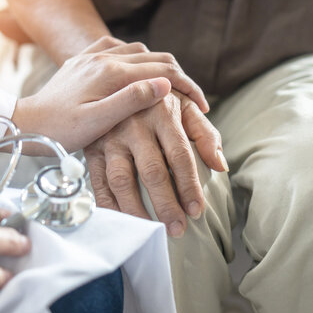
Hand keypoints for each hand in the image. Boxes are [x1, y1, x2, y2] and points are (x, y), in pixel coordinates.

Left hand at [12, 36, 209, 153]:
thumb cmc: (60, 130)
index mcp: (111, 73)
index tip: (201, 106)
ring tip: (170, 88)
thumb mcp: (97, 122)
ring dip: (158, 66)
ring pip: (138, 50)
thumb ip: (131, 101)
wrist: (24, 123)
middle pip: (154, 57)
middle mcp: (104, 58)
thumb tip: (164, 85)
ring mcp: (92, 57)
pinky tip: (136, 71)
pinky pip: (116, 49)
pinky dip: (135, 58)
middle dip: (178, 76)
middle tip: (193, 99)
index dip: (187, 87)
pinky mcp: (82, 61)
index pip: (161, 71)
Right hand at [85, 90, 227, 237]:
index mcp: (162, 112)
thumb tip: (220, 166)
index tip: (196, 211)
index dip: (189, 185)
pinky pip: (98, 181)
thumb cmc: (158, 99)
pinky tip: (122, 221)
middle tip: (177, 229)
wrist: (114, 82)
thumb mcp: (185, 106)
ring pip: (122, 180)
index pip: (179, 155)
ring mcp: (109, 137)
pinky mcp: (91, 148)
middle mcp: (134, 124)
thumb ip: (205, 134)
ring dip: (136, 210)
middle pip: (152, 172)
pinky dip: (109, 205)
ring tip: (151, 230)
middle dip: (166, 204)